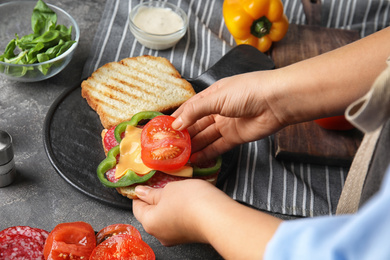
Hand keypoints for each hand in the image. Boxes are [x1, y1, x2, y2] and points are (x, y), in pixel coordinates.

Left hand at [133, 179, 281, 258]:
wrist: (218, 217)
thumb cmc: (191, 201)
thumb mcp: (168, 189)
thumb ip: (152, 192)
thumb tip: (140, 192)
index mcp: (149, 222)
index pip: (137, 206)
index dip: (140, 192)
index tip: (145, 182)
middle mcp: (160, 234)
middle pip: (152, 214)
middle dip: (157, 198)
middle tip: (165, 183)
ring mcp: (175, 237)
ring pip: (166, 217)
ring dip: (171, 204)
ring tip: (180, 190)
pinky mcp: (189, 235)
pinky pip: (179, 221)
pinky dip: (181, 210)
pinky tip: (190, 200)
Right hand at [172, 71, 284, 162]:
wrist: (276, 101)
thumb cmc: (247, 91)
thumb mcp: (217, 98)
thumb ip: (195, 111)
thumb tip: (176, 124)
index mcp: (212, 95)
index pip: (190, 108)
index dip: (177, 118)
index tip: (163, 129)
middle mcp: (218, 110)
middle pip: (196, 124)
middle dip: (183, 135)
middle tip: (169, 147)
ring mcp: (227, 124)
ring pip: (205, 137)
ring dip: (193, 146)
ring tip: (179, 156)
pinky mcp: (235, 138)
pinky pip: (217, 147)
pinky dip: (207, 153)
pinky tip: (195, 159)